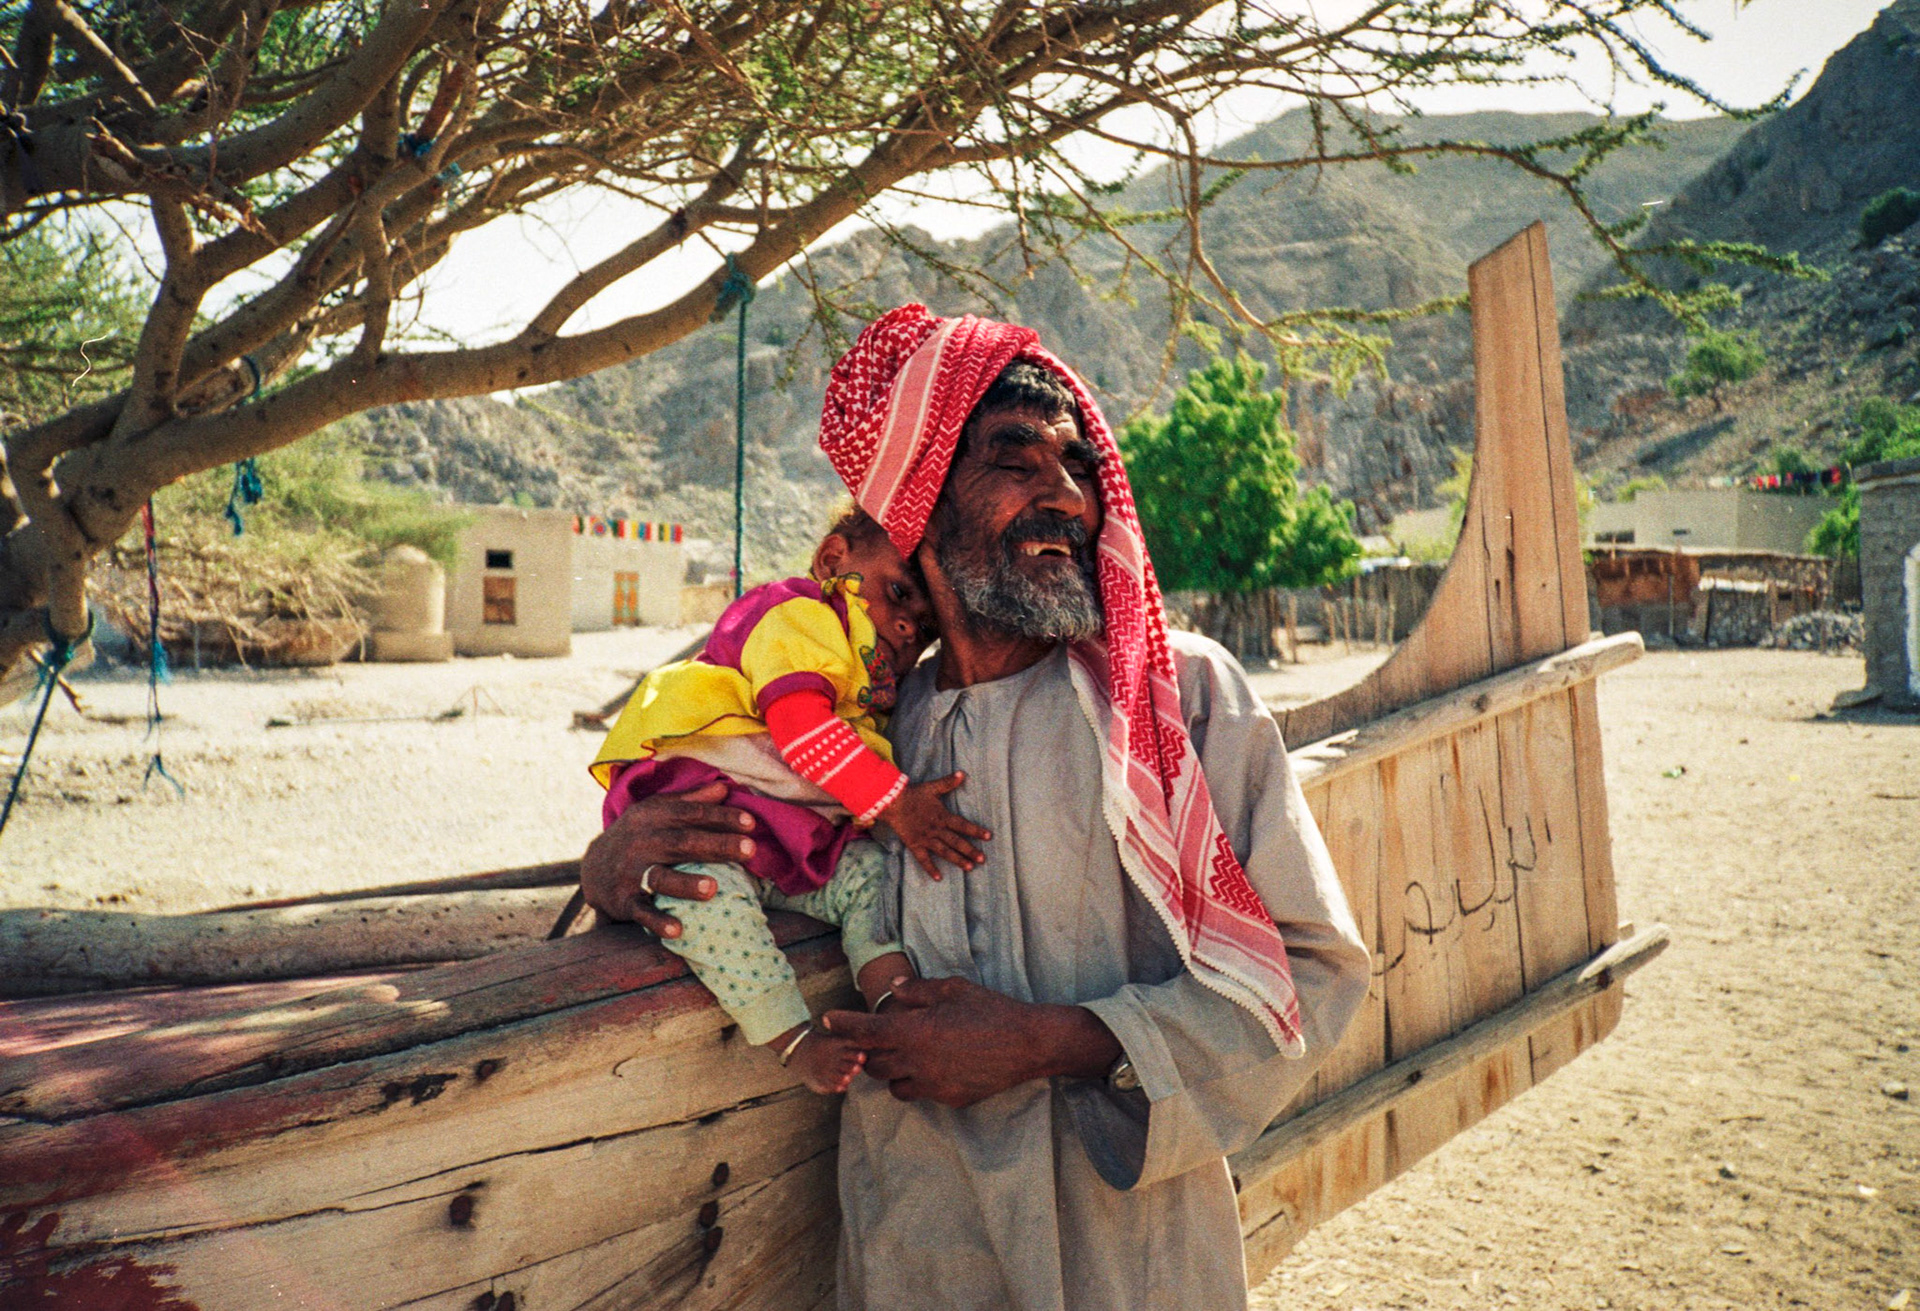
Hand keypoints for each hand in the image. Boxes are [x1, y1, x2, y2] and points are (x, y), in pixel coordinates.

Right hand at [581, 781, 753, 937]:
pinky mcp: (624, 901)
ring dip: (686, 884)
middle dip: (717, 845)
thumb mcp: (657, 812)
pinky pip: (641, 912)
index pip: (690, 814)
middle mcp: (642, 842)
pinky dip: (657, 922)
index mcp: (652, 816)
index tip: (751, 823)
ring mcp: (631, 872)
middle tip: (749, 849)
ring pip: (660, 877)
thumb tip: (723, 787)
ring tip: (713, 888)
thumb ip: (689, 801)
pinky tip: (678, 930)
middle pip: (683, 842)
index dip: (721, 817)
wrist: (592, 867)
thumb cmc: (639, 835)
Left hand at [820, 976, 1120, 1106]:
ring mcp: (933, 1085)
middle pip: (874, 1065)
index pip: (866, 1032)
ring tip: (908, 1055)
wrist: (1028, 1044)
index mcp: (915, 1032)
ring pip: (894, 1086)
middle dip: (870, 1053)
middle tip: (878, 1040)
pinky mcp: (950, 1099)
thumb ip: (918, 991)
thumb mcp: (954, 989)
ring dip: (893, 1071)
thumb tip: (895, 989)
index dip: (843, 1025)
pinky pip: (922, 1094)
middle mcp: (917, 1062)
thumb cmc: (992, 1010)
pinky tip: (937, 1067)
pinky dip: (919, 1082)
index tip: (828, 1020)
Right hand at [878, 772, 991, 879]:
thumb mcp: (932, 787)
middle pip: (956, 842)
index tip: (988, 836)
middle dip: (970, 850)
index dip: (976, 831)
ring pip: (944, 851)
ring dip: (957, 860)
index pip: (962, 825)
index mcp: (942, 816)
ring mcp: (926, 838)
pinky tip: (938, 878)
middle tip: (982, 859)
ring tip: (969, 868)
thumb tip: (962, 773)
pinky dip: (930, 869)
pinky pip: (923, 859)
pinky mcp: (915, 844)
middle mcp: (936, 829)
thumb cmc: (914, 794)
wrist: (892, 802)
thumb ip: (948, 782)